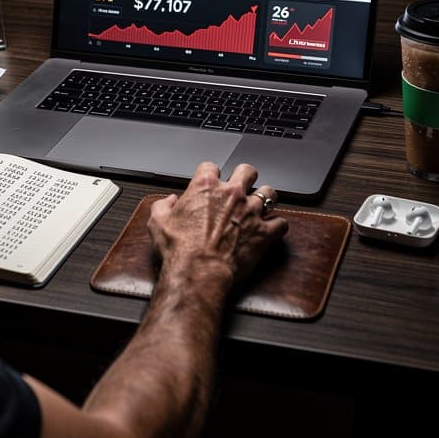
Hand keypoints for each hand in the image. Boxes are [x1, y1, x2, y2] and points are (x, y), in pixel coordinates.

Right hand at [147, 161, 287, 288]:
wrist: (198, 270)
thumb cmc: (179, 248)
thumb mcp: (157, 222)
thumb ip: (162, 206)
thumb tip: (170, 201)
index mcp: (205, 187)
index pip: (210, 166)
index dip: (209, 174)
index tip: (209, 182)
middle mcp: (231, 194)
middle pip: (247, 171)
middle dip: (245, 176)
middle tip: (242, 186)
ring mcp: (250, 211)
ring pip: (269, 193)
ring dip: (265, 198)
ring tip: (260, 205)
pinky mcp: (264, 232)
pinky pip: (281, 222)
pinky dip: (277, 226)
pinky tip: (271, 229)